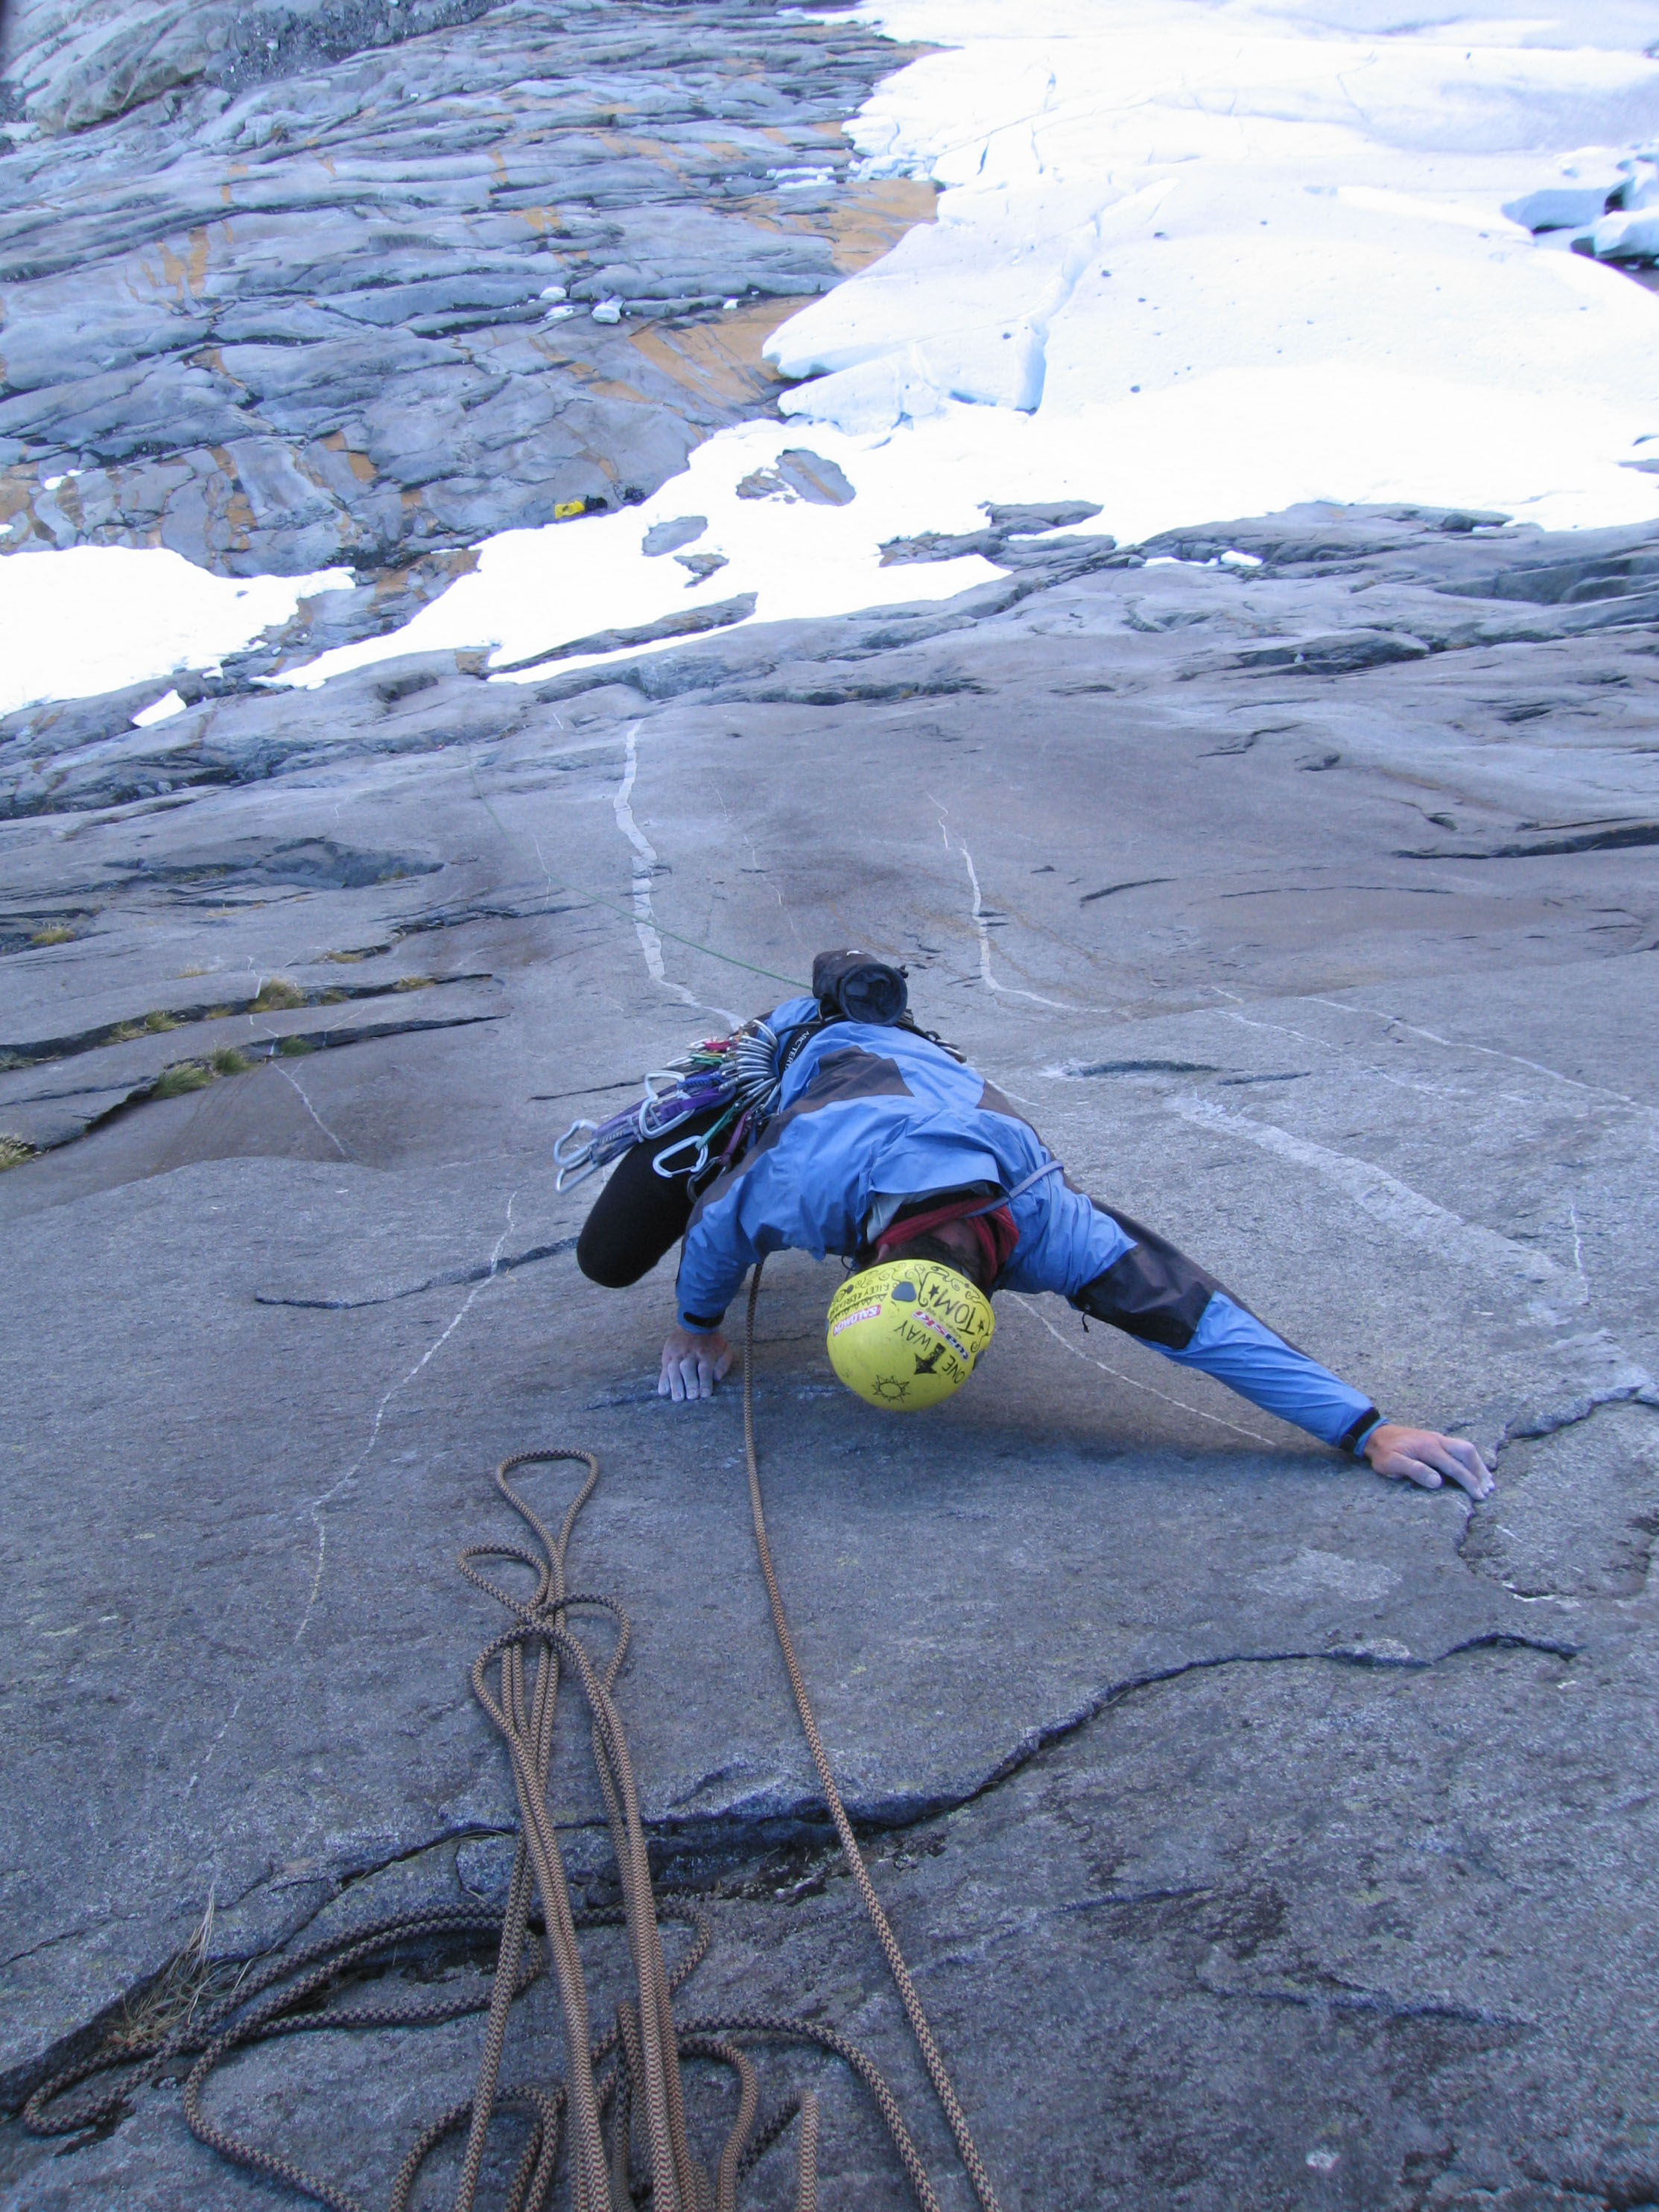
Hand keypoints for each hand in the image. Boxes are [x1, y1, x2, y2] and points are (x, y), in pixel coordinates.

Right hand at [658, 1326, 732, 1403]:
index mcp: (705, 1353)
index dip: (704, 1382)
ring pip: (674, 1369)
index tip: (704, 1394)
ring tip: (677, 1397)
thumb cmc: (712, 1341)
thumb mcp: (725, 1348)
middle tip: (691, 1396)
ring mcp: (677, 1354)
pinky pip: (664, 1368)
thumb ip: (724, 1363)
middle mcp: (690, 1354)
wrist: (695, 1322)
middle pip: (688, 1369)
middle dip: (689, 1383)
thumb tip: (717, 1378)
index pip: (704, 1369)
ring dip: (675, 1384)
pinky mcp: (668, 1354)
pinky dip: (663, 1380)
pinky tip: (663, 1391)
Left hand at [1363, 1423, 1492, 1499]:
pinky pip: (1459, 1448)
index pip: (1455, 1467)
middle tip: (1487, 1489)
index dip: (1469, 1482)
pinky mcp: (1436, 1440)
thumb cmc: (1383, 1452)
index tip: (1479, 1496)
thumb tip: (1438, 1482)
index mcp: (1429, 1448)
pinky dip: (1471, 1459)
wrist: (1375, 1434)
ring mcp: (1438, 1438)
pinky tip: (1474, 1469)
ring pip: (1466, 1449)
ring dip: (1478, 1465)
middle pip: (1467, 1452)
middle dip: (1480, 1471)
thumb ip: (1415, 1471)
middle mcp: (1437, 1440)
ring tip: (1487, 1482)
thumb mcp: (1392, 1464)